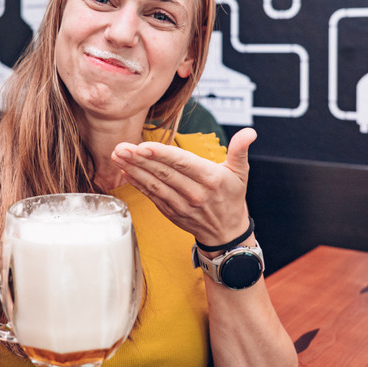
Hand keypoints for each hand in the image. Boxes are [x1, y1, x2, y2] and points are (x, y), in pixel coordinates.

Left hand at [111, 127, 256, 244]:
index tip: (143, 146)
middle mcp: (194, 193)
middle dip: (140, 159)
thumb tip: (249, 132)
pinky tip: (125, 171)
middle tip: (121, 147)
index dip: (162, 155)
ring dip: (133, 170)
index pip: (182, 164)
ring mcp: (180, 205)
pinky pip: (151, 196)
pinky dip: (137, 184)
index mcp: (211, 180)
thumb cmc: (232, 197)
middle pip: (163, 173)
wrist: (226, 234)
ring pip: (154, 185)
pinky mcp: (170, 212)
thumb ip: (240, 150)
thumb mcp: (241, 173)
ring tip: (118, 156)